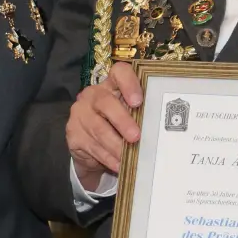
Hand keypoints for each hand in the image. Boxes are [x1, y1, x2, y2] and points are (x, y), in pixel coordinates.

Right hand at [66, 62, 141, 190]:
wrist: (90, 146)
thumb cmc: (118, 125)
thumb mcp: (129, 115)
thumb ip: (140, 114)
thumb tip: (164, 127)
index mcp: (112, 85)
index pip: (119, 72)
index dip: (129, 84)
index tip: (138, 102)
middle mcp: (93, 95)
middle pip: (106, 102)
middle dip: (122, 121)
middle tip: (136, 137)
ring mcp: (80, 114)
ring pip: (99, 129)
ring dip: (116, 145)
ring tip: (129, 156)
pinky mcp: (74, 135)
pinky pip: (92, 146)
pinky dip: (108, 157)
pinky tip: (118, 164)